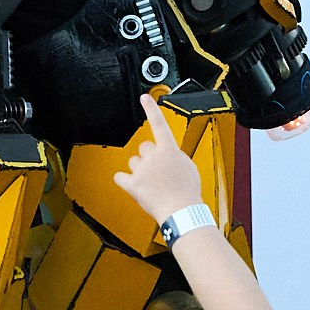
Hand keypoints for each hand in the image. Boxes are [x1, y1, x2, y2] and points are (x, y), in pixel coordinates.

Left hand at [114, 96, 202, 224]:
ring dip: (139, 169)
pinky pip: (120, 177)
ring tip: (151, 183)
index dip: (151, 109)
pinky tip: (134, 185)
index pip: (159, 124)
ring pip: (133, 162)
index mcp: (169, 150)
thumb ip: (175, 155)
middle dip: (149, 157)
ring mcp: (142, 170)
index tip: (145, 98)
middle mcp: (154, 157)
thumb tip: (168, 155)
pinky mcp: (132, 184)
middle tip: (158, 171)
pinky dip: (125, 180)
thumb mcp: (188, 167)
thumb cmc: (188, 192)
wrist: (182, 211)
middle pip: (144, 147)